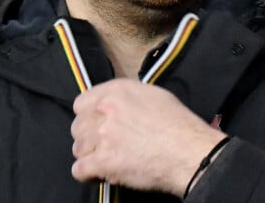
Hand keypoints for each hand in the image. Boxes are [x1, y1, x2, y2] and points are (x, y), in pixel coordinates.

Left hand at [71, 79, 225, 195]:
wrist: (187, 149)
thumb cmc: (177, 122)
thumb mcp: (152, 94)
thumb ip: (126, 97)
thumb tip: (116, 105)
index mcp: (115, 91)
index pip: (81, 102)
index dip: (88, 115)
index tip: (96, 124)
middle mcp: (104, 109)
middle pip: (78, 126)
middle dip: (88, 136)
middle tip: (103, 145)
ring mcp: (102, 135)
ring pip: (78, 148)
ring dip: (89, 155)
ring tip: (105, 159)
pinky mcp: (103, 162)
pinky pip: (79, 170)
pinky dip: (87, 174)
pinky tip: (100, 173)